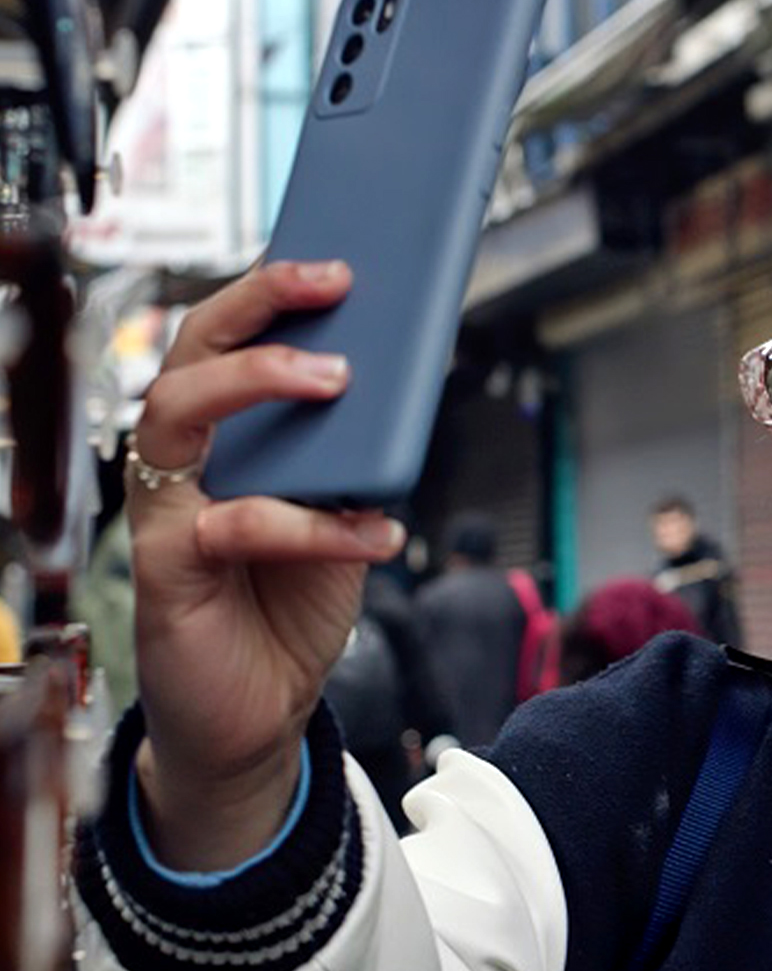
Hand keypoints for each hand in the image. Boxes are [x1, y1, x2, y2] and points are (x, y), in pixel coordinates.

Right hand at [127, 259, 405, 868]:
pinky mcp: (169, 570)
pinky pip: (234, 524)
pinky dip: (314, 524)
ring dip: (259, 385)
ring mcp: (167, 510)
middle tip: (330, 282)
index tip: (336, 259)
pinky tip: (376, 532)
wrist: (261, 711)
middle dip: (255, 304)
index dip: (269, 291)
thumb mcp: (342, 511)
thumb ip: (356, 456)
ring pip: (174, 414)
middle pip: (187, 352)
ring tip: (340, 382)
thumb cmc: (294, 601)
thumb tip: (405, 380)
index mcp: (224, 437)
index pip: (226, 341)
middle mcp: (182, 460)